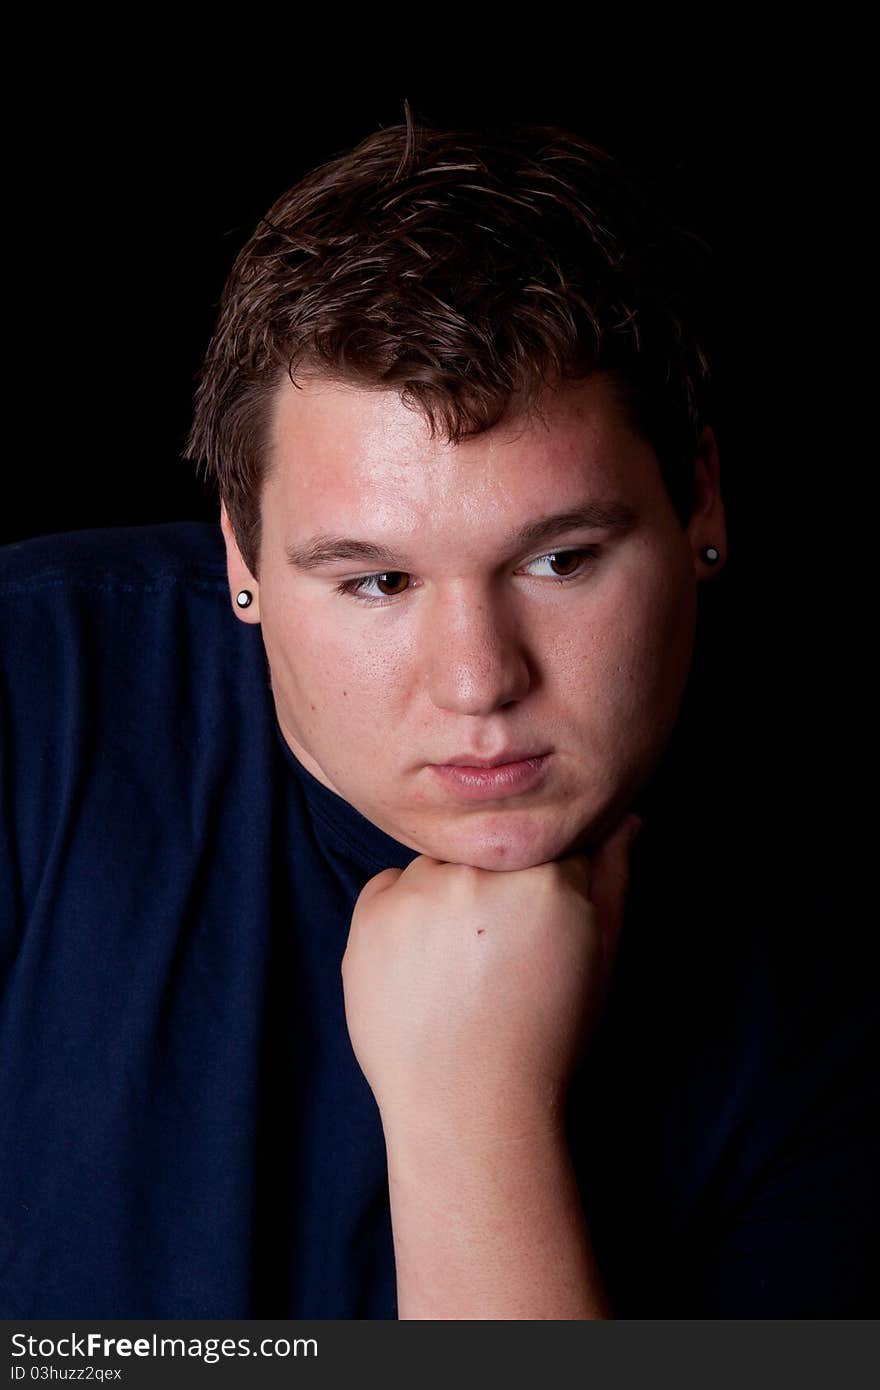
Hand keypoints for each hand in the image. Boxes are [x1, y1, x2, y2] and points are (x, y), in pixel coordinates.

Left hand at [341, 813, 641, 1142]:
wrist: (467, 1107)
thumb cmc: (546, 1037)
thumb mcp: (599, 958)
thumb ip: (613, 877)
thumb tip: (623, 815)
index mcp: (544, 878)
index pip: (545, 840)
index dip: (546, 882)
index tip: (539, 924)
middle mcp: (477, 872)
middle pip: (489, 848)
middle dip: (495, 884)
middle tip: (497, 951)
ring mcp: (417, 890)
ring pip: (440, 864)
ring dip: (447, 894)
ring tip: (459, 965)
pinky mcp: (370, 912)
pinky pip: (391, 887)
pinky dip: (403, 915)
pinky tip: (422, 969)